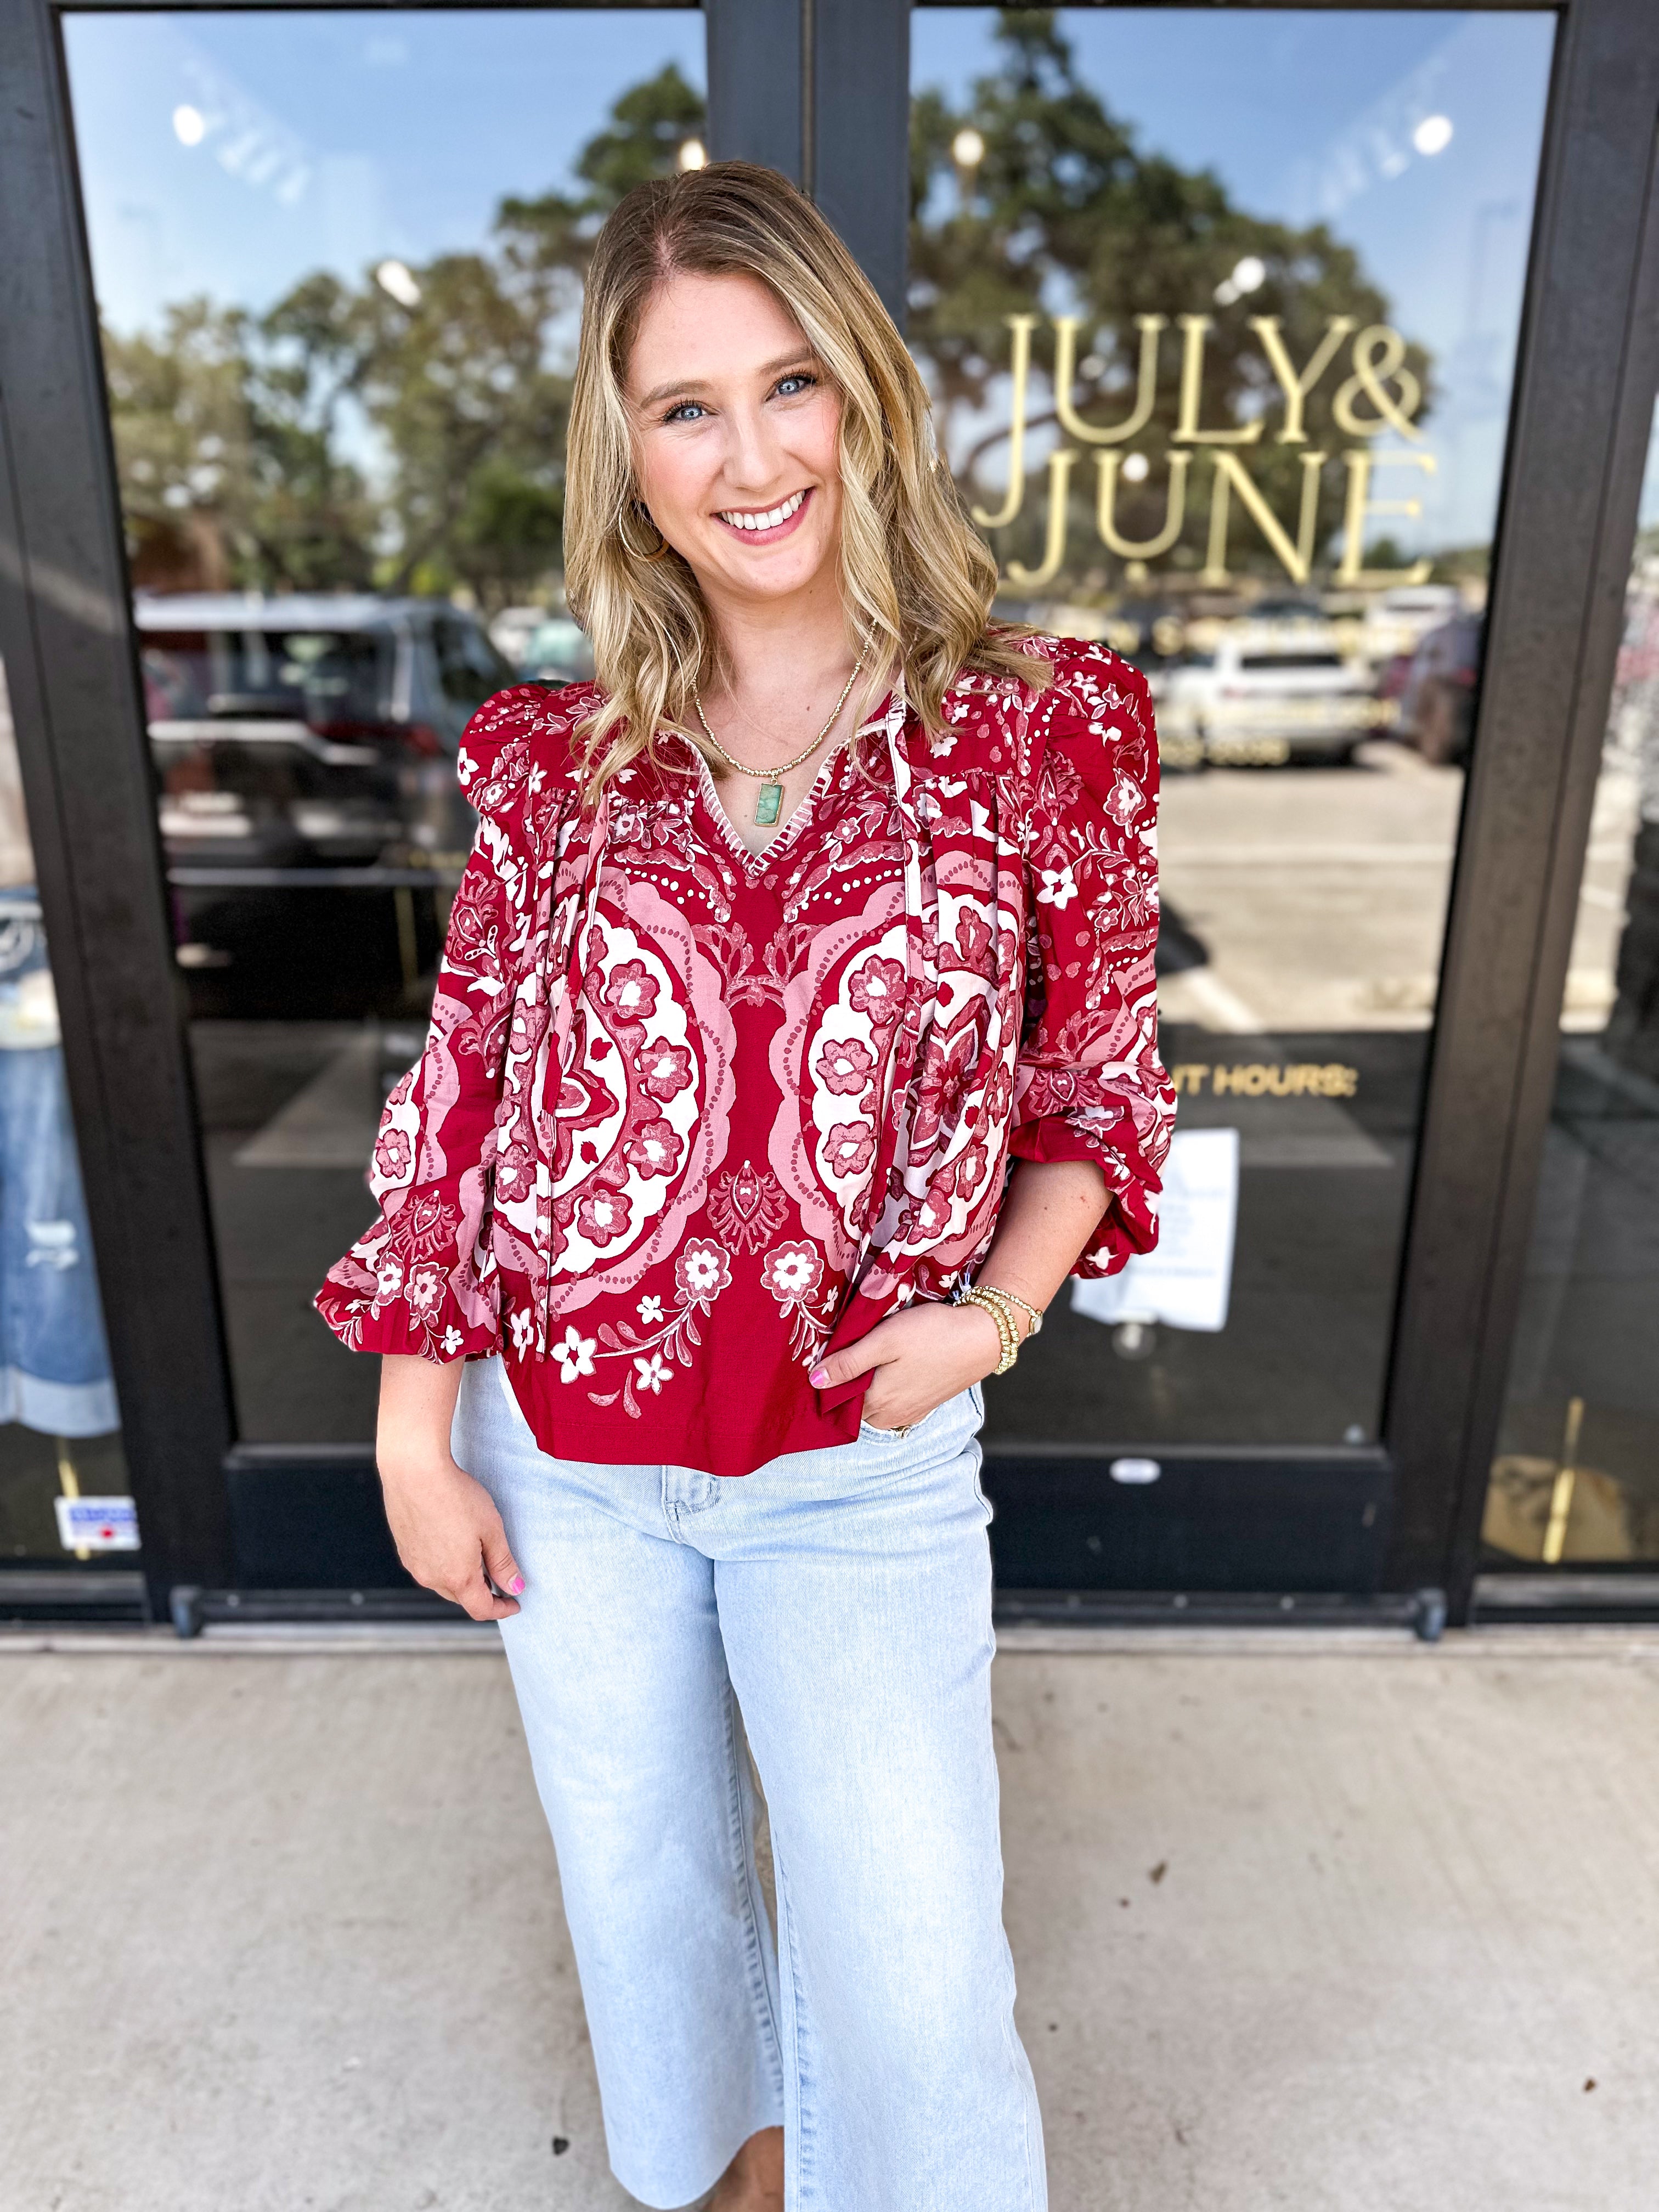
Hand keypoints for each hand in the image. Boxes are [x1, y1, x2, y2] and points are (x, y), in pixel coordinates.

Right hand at [378, 1448, 524, 1621]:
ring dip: (461, 1578)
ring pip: (443, 1583)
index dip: (502, 1610)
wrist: (414, 1472)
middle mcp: (431, 1577)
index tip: (514, 1603)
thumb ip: (503, 1563)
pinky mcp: (404, 1549)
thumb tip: (514, 1587)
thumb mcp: (491, 1529)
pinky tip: (451, 1541)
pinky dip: (443, 1564)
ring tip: (476, 1555)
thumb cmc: (455, 1496)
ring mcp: (414, 1564)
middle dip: (483, 1593)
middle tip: (500, 1576)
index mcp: (457, 1577)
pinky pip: (427, 1566)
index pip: (481, 1609)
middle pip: (462, 1597)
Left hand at [810, 1301, 1004, 1432]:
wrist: (982, 1337)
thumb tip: (815, 1380)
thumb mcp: (884, 1341)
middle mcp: (891, 1416)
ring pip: (874, 1406)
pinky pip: (894, 1405)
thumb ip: (849, 1363)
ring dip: (868, 1388)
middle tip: (849, 1353)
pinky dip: (887, 1391)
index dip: (830, 1380)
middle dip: (847, 1385)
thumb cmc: (932, 1333)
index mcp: (877, 1402)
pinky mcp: (925, 1405)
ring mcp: (910, 1413)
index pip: (836, 1402)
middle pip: (855, 1406)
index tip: (830, 1357)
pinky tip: (893, 1369)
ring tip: (871, 1358)